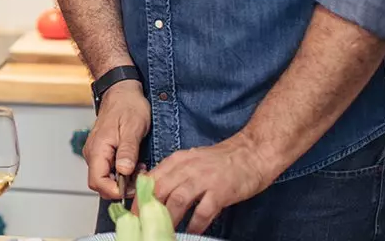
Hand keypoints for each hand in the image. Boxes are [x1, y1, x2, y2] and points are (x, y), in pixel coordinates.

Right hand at [85, 80, 150, 199]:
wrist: (122, 91)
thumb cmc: (128, 106)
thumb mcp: (133, 128)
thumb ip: (127, 151)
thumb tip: (123, 172)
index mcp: (97, 149)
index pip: (98, 182)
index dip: (115, 191)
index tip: (133, 188)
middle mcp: (93, 153)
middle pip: (100, 183)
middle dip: (121, 187)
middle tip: (141, 178)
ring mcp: (96, 153)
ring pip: (105, 178)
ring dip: (123, 180)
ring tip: (141, 169)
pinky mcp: (102, 152)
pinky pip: (109, 170)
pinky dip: (122, 172)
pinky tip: (136, 164)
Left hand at [149, 136, 275, 232]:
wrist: (252, 153)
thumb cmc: (221, 160)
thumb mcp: (191, 161)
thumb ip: (173, 174)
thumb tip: (156, 194)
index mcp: (177, 161)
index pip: (150, 180)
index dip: (139, 199)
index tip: (133, 214)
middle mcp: (187, 168)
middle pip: (160, 191)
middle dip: (148, 211)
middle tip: (143, 226)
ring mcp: (204, 179)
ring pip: (177, 201)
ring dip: (169, 219)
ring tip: (164, 232)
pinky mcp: (220, 191)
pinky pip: (203, 211)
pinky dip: (195, 224)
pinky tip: (192, 232)